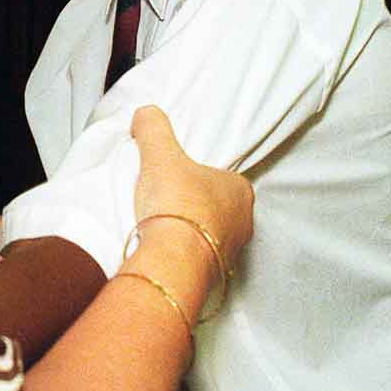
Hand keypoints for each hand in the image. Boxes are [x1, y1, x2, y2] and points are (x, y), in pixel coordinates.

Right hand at [129, 105, 253, 273]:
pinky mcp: (213, 277)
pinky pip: (198, 260)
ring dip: (191, 233)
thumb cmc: (176, 205)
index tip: (181, 178)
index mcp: (241, 191)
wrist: (171, 260)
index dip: (203, 176)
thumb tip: (146, 113)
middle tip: (169, 201)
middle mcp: (244, 223)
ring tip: (163, 226)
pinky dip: (184, 255)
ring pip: (210, 237)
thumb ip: (154, 129)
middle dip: (197, 207)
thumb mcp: (160, 155)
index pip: (225, 178)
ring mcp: (231, 254)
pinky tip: (164, 249)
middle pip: (219, 209)